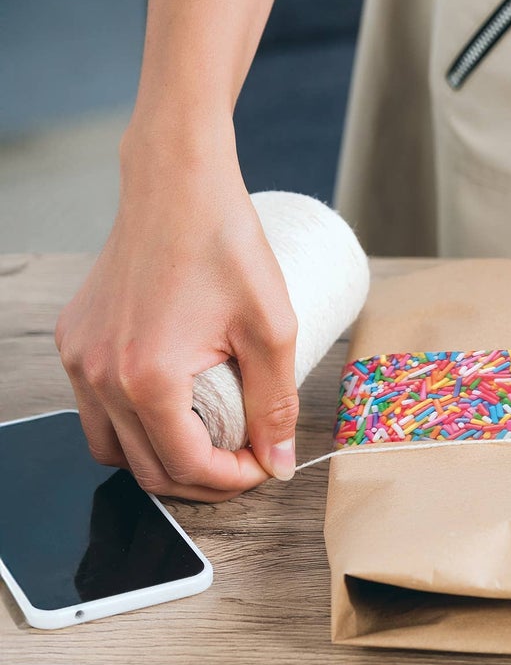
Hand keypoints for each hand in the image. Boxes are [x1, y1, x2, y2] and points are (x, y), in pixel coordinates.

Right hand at [55, 123, 298, 500]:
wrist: (176, 183)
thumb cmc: (225, 243)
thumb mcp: (272, 327)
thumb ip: (275, 403)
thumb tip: (280, 461)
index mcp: (146, 379)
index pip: (185, 466)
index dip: (232, 481)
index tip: (266, 466)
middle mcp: (99, 375)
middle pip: (145, 468)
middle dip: (201, 478)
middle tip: (247, 460)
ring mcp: (79, 357)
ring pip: (111, 445)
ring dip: (162, 457)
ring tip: (215, 441)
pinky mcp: (75, 338)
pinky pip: (96, 406)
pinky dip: (134, 422)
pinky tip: (179, 406)